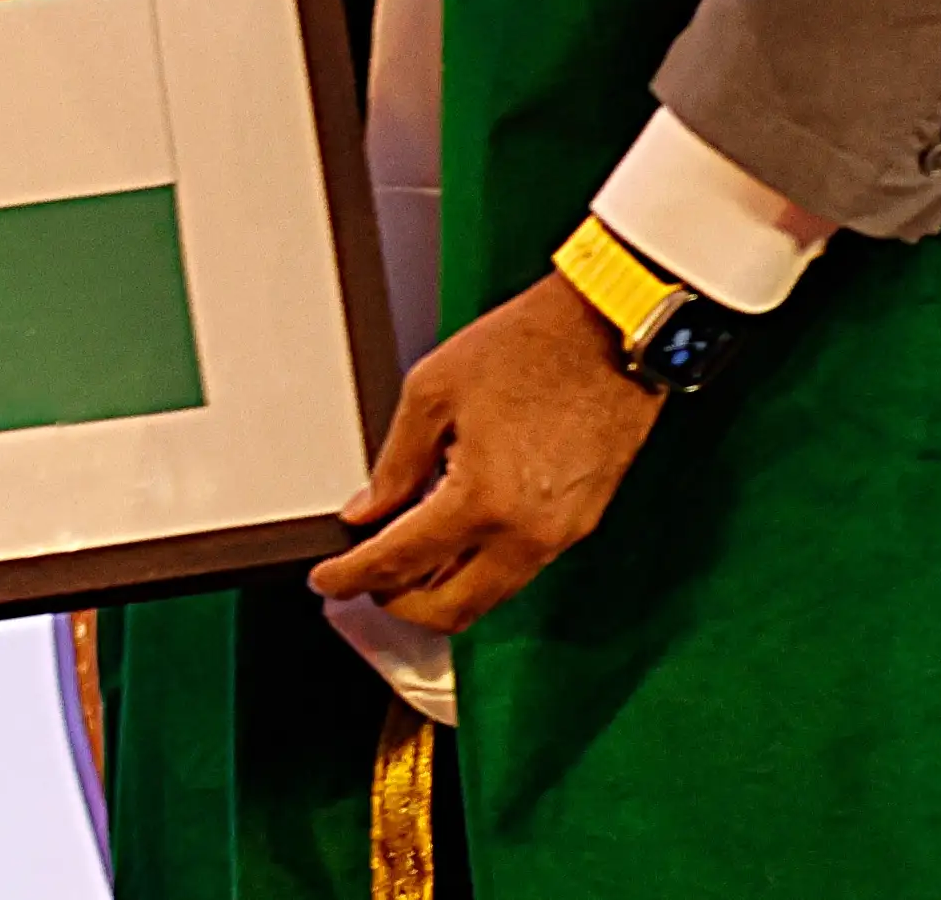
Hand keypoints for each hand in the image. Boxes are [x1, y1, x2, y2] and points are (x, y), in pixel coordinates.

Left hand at [311, 272, 665, 633]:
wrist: (611, 331)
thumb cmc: (532, 345)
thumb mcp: (433, 390)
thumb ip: (395, 462)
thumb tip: (367, 510)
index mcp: (482, 500)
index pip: (402, 563)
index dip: (354, 576)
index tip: (329, 580)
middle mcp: (526, 534)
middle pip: (450, 608)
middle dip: (397, 603)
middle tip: (364, 580)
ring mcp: (559, 535)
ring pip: (488, 596)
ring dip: (440, 590)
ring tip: (403, 558)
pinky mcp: (580, 524)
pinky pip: (519, 569)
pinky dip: (478, 567)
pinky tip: (454, 536)